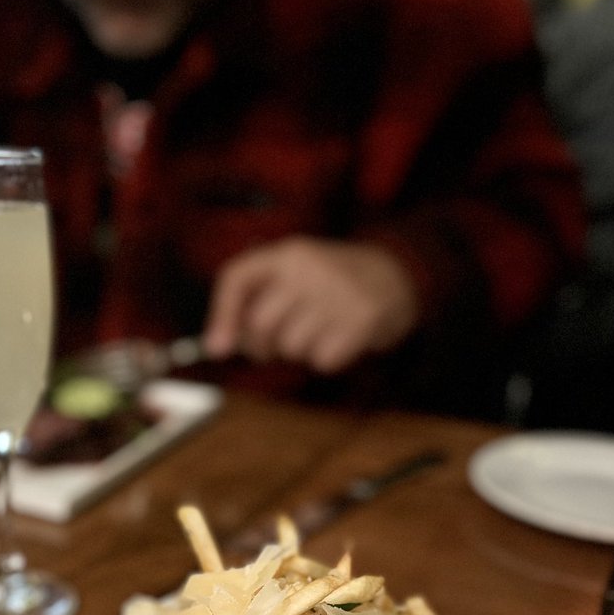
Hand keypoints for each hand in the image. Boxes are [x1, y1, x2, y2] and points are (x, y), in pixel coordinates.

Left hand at [202, 237, 420, 372]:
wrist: (397, 275)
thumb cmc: (333, 282)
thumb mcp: (294, 275)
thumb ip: (255, 302)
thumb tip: (216, 346)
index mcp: (288, 253)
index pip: (237, 278)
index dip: (221, 316)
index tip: (217, 347)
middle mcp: (309, 269)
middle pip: (260, 325)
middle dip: (265, 345)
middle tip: (283, 339)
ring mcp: (337, 294)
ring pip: (290, 348)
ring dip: (300, 351)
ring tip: (321, 329)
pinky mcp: (360, 321)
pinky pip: (321, 361)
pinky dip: (327, 359)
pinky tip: (339, 338)